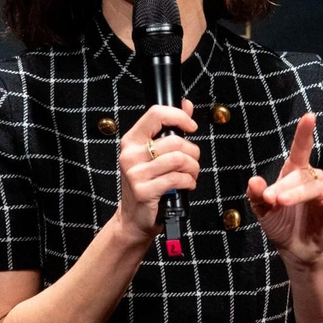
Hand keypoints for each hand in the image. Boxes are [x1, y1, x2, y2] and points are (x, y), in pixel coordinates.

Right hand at [114, 100, 200, 239]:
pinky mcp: (144, 191)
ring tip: (190, 175)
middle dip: (193, 153)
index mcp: (131, 141)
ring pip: (179, 160)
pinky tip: (185, 185)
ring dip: (193, 169)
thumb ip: (169, 128)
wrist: (133, 218)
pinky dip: (189, 182)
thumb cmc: (146, 184)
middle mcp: (130, 155)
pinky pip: (178, 179)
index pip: (156, 114)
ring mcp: (135, 173)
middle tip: (192, 162)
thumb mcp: (153, 154)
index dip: (179, 117)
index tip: (191, 127)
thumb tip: (186, 104)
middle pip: (175, 141)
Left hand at [246, 112, 322, 267]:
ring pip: (314, 186)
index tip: (309, 116)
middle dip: (284, 185)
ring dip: (297, 193)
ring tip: (280, 202)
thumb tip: (253, 180)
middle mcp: (311, 180)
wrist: (293, 250)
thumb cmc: (280, 224)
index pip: (301, 149)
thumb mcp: (262, 211)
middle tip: (269, 198)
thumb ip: (256, 196)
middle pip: (301, 174)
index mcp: (294, 174)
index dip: (305, 133)